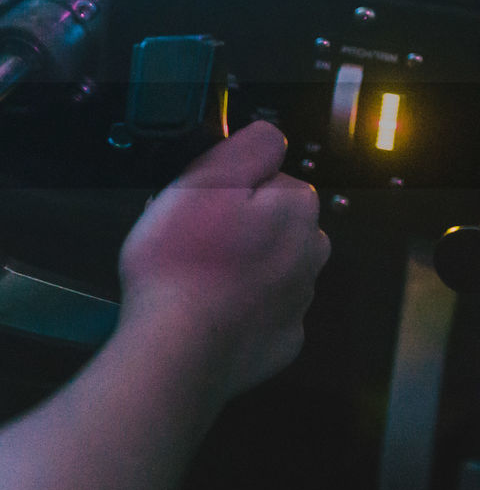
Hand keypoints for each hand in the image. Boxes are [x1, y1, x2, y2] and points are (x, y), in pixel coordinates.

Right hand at [117, 121, 328, 400]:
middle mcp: (310, 255)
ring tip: (196, 278)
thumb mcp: (206, 180)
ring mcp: (299, 304)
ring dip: (246, 268)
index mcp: (296, 209)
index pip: (272, 178)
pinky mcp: (282, 344)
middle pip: (277, 225)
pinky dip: (242, 311)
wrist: (178, 349)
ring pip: (274, 269)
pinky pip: (264, 314)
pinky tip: (211, 314)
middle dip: (244, 227)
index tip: (198, 204)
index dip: (231, 187)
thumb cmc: (184, 257)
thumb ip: (249, 148)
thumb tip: (273, 139)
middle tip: (191, 240)